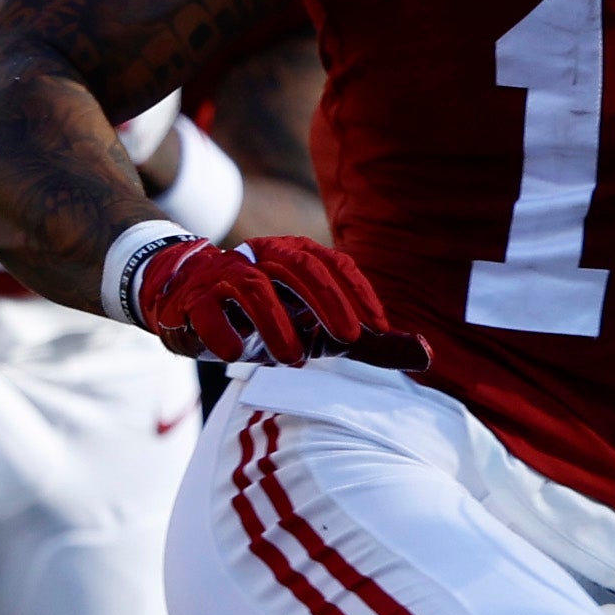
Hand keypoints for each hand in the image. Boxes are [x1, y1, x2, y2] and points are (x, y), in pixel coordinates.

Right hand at [120, 232, 426, 369]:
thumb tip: (428, 356)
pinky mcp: (194, 299)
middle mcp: (262, 257)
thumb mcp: (318, 328)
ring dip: (276, 323)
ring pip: (252, 286)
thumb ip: (368, 344)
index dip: (358, 293)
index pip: (334, 264)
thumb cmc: (266, 316)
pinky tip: (235, 356)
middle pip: (299, 265)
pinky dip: (222, 332)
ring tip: (294, 358)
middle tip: (349, 337)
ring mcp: (225, 275)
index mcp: (296, 256)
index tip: (375, 331)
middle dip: (327, 300)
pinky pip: (208, 310)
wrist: (186, 298)